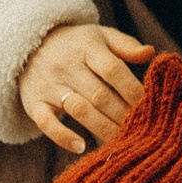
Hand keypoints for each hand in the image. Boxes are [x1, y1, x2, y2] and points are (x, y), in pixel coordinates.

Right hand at [18, 21, 150, 152]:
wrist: (30, 45)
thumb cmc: (77, 45)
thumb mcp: (100, 36)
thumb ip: (126, 45)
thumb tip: (151, 53)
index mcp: (86, 46)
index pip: (113, 70)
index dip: (133, 90)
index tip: (149, 106)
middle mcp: (65, 64)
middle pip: (99, 94)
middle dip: (123, 115)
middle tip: (141, 130)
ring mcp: (48, 85)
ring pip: (78, 110)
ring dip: (103, 128)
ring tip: (122, 141)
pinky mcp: (34, 103)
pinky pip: (46, 123)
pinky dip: (63, 137)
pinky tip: (82, 146)